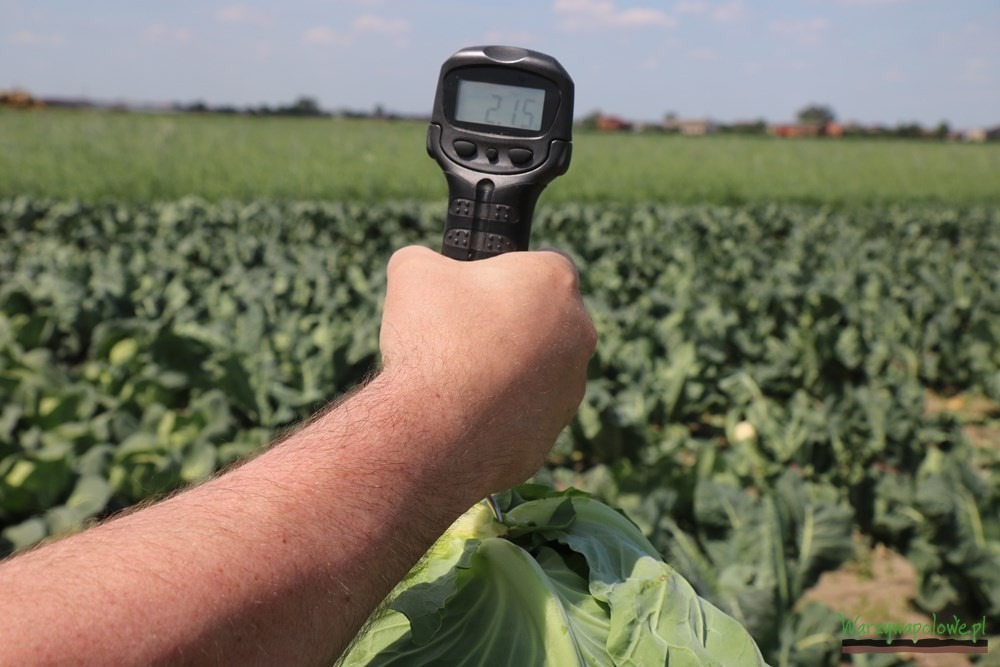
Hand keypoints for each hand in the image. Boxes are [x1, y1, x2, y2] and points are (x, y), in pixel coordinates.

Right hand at [379, 245, 596, 496]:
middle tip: (463, 333)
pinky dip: (499, 411)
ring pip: (538, 368)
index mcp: (555, 282)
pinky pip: (525, 412)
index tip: (476, 289)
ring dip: (507, 369)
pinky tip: (464, 414)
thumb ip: (425, 258)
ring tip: (458, 378)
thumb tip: (421, 265)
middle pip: (544, 317)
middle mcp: (578, 332)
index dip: (505, 273)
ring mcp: (571, 386)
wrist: (437, 428)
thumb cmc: (434, 338)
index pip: (541, 263)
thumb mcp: (412, 271)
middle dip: (509, 322)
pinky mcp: (554, 430)